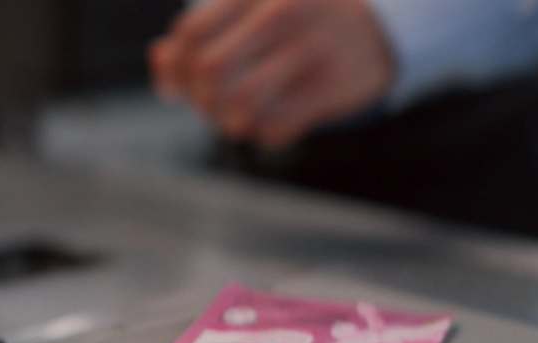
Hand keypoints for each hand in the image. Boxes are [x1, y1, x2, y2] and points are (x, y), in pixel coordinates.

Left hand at [150, 0, 394, 147]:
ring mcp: (310, 46)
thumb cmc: (297, 25)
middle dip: (201, 100)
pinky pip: (275, 126)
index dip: (174, 70)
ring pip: (240, 101)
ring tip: (237, 121)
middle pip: (210, 70)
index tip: (176, 89)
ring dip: (229, 123)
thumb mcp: (249, 14)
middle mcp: (281, 9)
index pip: (191, 34)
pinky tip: (272, 124)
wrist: (378, 31)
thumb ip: (200, 33)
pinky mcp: (332, 84)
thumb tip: (159, 62)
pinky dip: (263, 135)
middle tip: (211, 107)